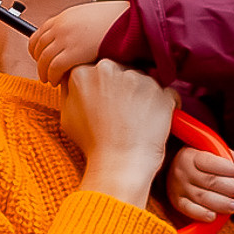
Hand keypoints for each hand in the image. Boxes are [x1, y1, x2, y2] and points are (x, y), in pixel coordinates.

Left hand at [30, 0, 130, 83]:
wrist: (128, 19)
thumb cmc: (116, 20)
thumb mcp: (90, 17)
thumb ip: (79, 27)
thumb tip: (77, 37)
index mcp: (65, 17)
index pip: (39, 33)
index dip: (35, 48)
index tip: (38, 56)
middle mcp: (61, 27)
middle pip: (38, 47)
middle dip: (38, 61)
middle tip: (43, 71)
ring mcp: (65, 39)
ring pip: (43, 59)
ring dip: (43, 72)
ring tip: (49, 79)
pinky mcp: (73, 53)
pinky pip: (54, 67)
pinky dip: (52, 76)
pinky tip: (57, 81)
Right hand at [60, 61, 175, 207]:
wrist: (119, 165)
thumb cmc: (92, 145)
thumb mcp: (67, 115)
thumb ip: (70, 90)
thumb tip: (74, 77)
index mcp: (83, 72)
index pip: (95, 68)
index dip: (101, 86)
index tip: (105, 102)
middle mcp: (110, 68)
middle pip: (119, 69)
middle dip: (121, 86)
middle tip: (121, 112)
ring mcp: (137, 78)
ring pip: (142, 79)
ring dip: (141, 94)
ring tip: (136, 120)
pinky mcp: (161, 90)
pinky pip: (165, 92)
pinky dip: (163, 104)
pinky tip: (153, 121)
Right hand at [167, 145, 233, 223]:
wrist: (173, 167)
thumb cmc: (201, 161)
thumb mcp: (217, 153)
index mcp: (193, 156)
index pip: (210, 162)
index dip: (227, 168)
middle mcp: (184, 172)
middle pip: (209, 181)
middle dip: (229, 187)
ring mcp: (179, 188)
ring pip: (202, 197)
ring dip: (221, 203)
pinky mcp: (178, 202)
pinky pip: (190, 210)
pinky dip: (202, 214)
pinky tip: (214, 216)